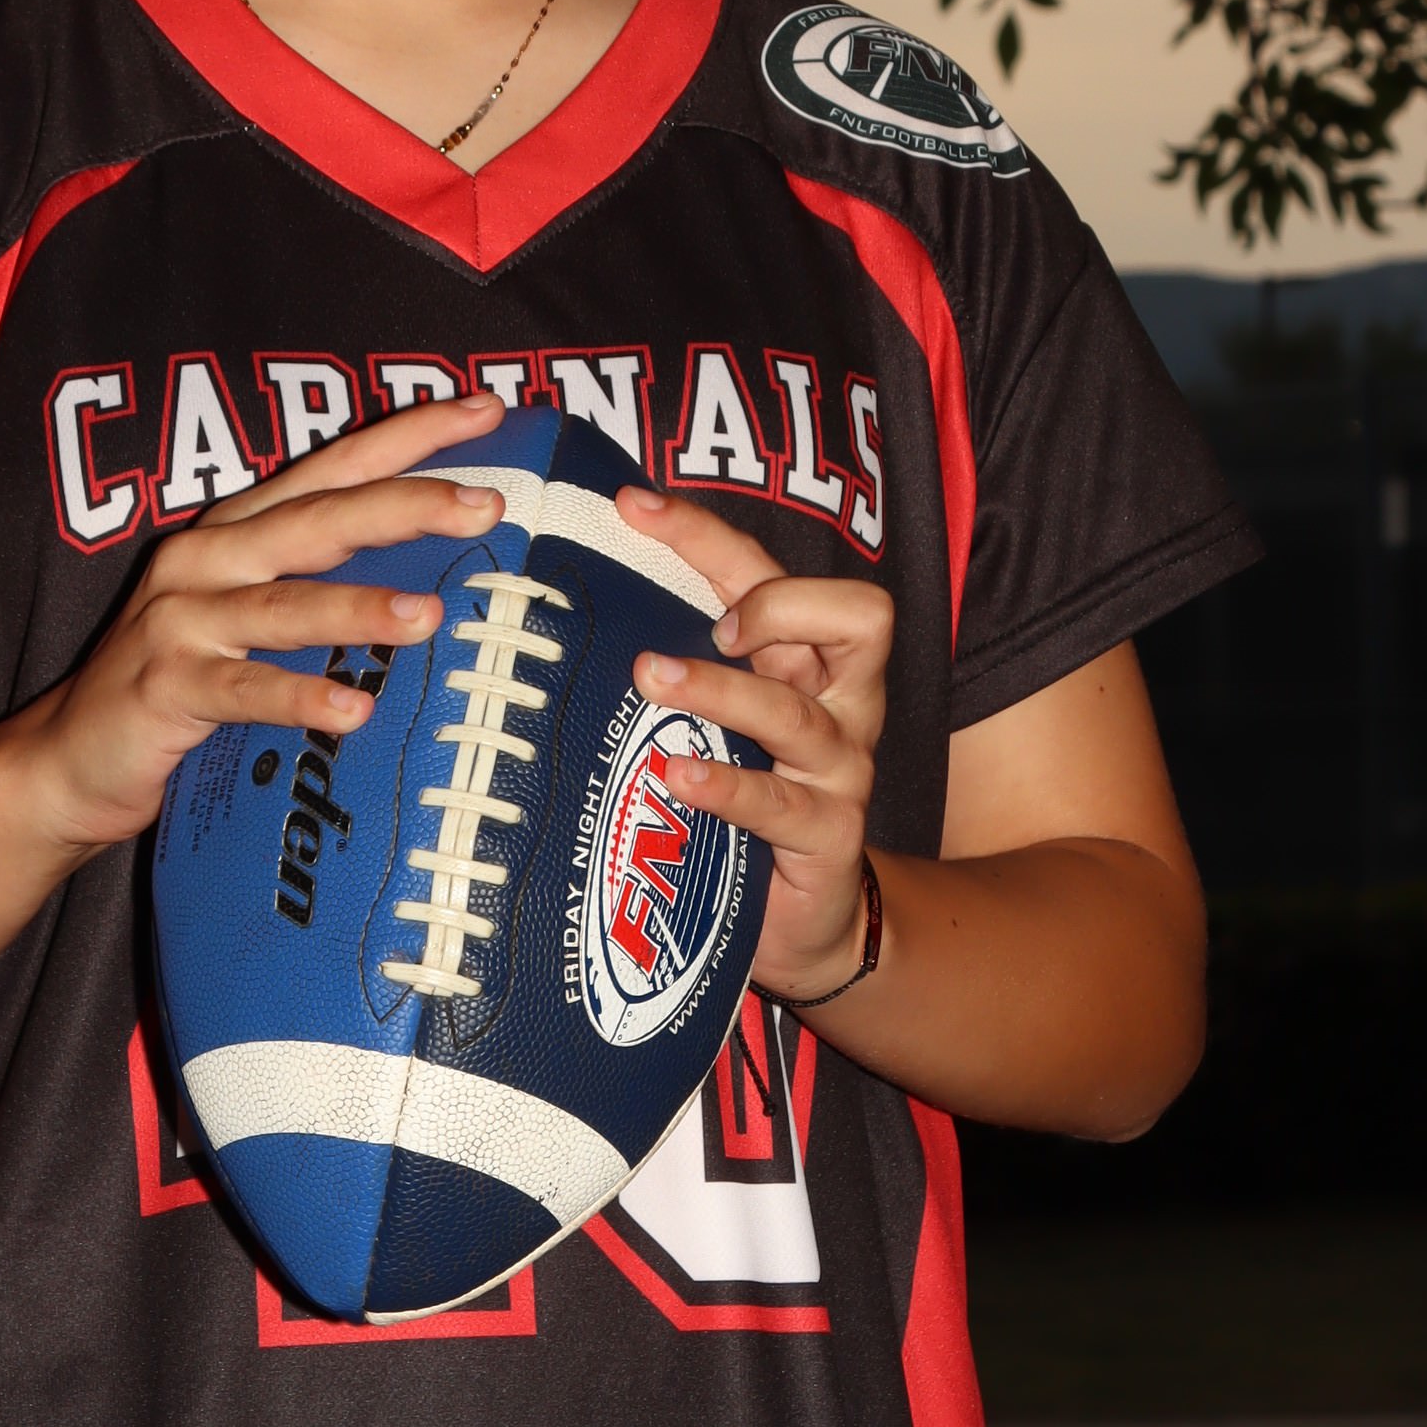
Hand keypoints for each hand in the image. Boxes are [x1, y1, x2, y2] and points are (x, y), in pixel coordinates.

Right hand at [0, 393, 508, 859]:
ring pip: (283, 605)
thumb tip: (440, 582)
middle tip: (483, 505)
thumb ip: (317, 586)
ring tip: (432, 615)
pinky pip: (241, 691)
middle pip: (318, 519)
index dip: (407, 435)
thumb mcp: (246, 620)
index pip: (332, 468)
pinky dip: (298, 698)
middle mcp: (206, 560)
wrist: (67, 758)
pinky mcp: (163, 688)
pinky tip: (353, 712)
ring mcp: (179, 621)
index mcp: (235, 531)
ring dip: (359, 607)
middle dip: (404, 504)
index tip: (485, 408)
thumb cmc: (177, 683)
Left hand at [615, 479, 890, 1000]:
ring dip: (722, 688)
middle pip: (854, 618)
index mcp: (812, 661)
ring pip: (796, 714)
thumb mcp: (721, 724)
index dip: (709, 534)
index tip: (632, 505)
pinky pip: (780, 806)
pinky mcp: (829, 839)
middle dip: (775, 602)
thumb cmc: (751, 803)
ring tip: (650, 675)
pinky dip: (725, 788)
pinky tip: (673, 776)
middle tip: (706, 623)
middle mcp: (841, 705)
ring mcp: (841, 773)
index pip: (770, 572)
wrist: (809, 921)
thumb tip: (572, 605)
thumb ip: (679, 663)